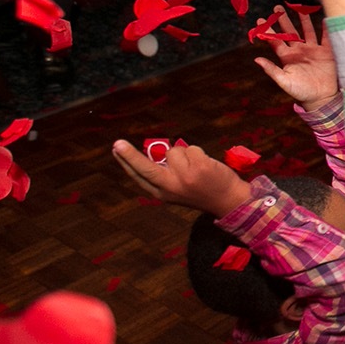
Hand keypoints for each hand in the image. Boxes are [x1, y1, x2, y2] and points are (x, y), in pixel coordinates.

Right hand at [112, 140, 251, 216]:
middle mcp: (171, 186)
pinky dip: (198, 153)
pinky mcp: (199, 167)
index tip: (116, 148)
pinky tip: (206, 166)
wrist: (229, 200)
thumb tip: (156, 152)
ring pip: (174, 151)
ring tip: (196, 168)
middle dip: (129, 154)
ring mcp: (184, 177)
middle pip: (145, 166)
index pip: (139, 175)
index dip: (126, 161)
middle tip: (117, 142)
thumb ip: (165, 175)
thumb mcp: (177, 190)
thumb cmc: (202, 191)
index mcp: (162, 193)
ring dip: (185, 154)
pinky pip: (191, 148)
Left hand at [253, 6, 335, 107]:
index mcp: (287, 57)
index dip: (268, 30)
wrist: (321, 98)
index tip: (261, 20)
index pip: (276, 40)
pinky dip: (326, 29)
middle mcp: (299, 51)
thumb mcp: (284, 81)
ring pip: (307, 31)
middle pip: (290, 32)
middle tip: (276, 8)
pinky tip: (325, 18)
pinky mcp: (326, 53)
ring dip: (303, 20)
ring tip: (299, 7)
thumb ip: (271, 70)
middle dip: (283, 20)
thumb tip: (257, 59)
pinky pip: (326, 38)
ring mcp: (313, 50)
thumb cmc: (300, 91)